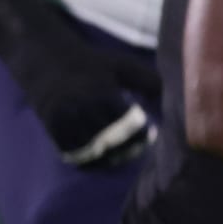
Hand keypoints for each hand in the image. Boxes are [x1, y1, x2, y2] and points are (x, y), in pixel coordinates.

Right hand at [33, 48, 157, 168]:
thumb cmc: (93, 64)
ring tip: (125, 156)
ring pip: (91, 150)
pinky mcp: (53, 129)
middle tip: (141, 148)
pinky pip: (73, 154)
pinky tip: (104, 158)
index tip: (152, 133)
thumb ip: (147, 79)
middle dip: (129, 148)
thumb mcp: (121, 65)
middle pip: (109, 139)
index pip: (126, 121)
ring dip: (110, 158)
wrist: (46, 62)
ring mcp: (64, 119)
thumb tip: (176, 95)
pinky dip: (89, 161)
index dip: (141, 132)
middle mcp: (81, 106)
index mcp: (101, 90)